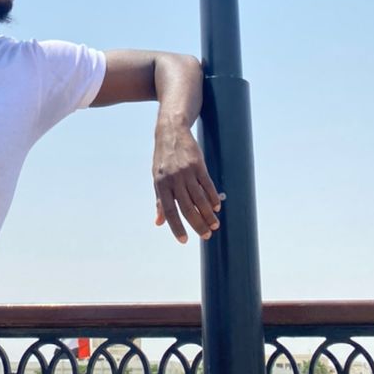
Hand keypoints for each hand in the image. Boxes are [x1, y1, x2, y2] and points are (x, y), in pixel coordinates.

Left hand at [152, 121, 221, 242]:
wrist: (172, 132)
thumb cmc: (163, 159)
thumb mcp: (157, 178)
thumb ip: (159, 201)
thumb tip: (159, 222)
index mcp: (161, 185)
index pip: (169, 211)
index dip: (176, 227)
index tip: (184, 240)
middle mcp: (174, 180)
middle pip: (187, 207)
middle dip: (198, 224)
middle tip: (206, 236)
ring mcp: (187, 172)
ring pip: (200, 198)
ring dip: (208, 214)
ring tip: (215, 224)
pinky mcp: (199, 165)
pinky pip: (208, 185)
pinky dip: (213, 197)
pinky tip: (217, 206)